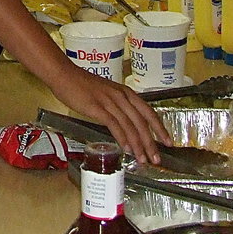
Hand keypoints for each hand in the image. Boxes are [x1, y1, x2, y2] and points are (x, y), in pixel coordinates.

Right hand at [48, 63, 170, 164]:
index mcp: (125, 92)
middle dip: (151, 142)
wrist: (64, 75)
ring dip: (138, 144)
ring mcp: (109, 101)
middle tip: (156, 158)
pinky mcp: (97, 107)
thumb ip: (117, 106)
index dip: (160, 128)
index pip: (149, 112)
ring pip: (130, 125)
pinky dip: (122, 138)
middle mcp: (121, 96)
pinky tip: (126, 148)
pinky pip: (114, 125)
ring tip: (142, 159)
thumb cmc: (82, 84)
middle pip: (142, 122)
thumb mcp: (106, 92)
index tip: (168, 141)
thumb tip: (125, 124)